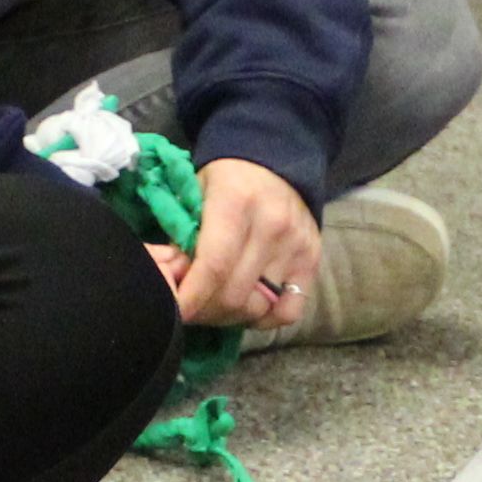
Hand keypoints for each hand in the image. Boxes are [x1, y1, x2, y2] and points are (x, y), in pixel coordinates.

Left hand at [169, 156, 324, 329]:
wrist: (277, 162)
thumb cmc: (226, 181)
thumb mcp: (195, 194)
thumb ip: (181, 237)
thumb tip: (169, 281)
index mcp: (236, 202)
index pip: (214, 266)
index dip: (191, 298)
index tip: (175, 312)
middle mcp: (272, 225)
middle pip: (234, 293)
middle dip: (206, 311)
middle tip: (191, 309)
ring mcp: (296, 245)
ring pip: (258, 306)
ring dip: (230, 316)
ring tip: (214, 306)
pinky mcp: (312, 261)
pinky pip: (289, 311)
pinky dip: (265, 319)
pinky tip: (248, 307)